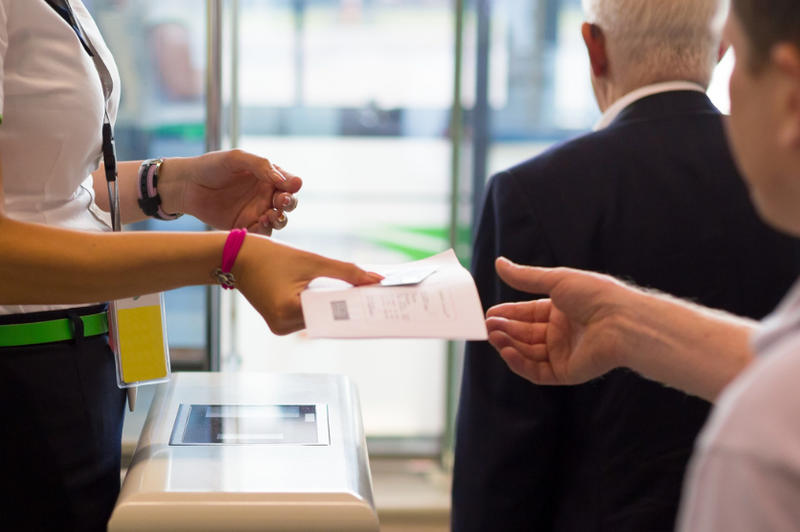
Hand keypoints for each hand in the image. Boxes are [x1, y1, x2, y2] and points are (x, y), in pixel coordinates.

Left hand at [160, 150, 301, 234]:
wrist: (186, 185)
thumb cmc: (211, 166)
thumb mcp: (236, 158)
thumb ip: (260, 165)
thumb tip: (280, 179)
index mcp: (267, 177)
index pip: (289, 182)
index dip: (293, 184)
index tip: (291, 186)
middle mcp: (265, 195)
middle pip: (288, 203)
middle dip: (290, 203)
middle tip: (283, 201)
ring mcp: (256, 212)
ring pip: (279, 220)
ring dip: (281, 218)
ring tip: (273, 214)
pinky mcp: (245, 227)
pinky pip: (262, 233)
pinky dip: (266, 230)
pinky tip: (261, 221)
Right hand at [232, 236, 382, 334]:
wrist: (236, 256)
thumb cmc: (271, 255)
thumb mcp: (312, 260)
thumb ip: (347, 272)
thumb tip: (376, 280)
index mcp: (288, 311)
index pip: (332, 312)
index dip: (356, 304)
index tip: (379, 298)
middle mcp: (283, 325)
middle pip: (327, 316)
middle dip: (348, 303)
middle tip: (374, 293)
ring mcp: (280, 327)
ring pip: (319, 317)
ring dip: (335, 304)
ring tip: (358, 292)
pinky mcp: (279, 322)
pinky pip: (308, 315)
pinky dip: (320, 304)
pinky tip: (335, 293)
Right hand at [486, 257, 632, 384]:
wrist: (622, 321)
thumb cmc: (595, 295)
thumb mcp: (556, 280)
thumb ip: (525, 277)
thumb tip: (499, 263)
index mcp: (561, 310)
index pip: (527, 314)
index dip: (508, 314)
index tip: (489, 314)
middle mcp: (561, 333)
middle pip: (524, 334)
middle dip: (505, 330)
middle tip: (487, 327)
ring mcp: (563, 353)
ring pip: (528, 353)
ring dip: (509, 345)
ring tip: (494, 337)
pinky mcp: (566, 372)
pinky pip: (537, 371)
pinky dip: (520, 363)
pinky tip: (508, 351)